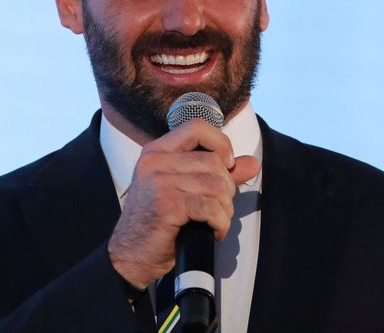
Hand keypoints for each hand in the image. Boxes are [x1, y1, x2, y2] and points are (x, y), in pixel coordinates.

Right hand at [107, 118, 259, 288]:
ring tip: (214, 221)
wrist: (131, 256)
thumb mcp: (185, 191)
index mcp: (157, 151)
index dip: (221, 144)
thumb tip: (252, 163)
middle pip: (214, 162)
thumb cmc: (158, 223)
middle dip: (226, 189)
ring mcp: (159, 182)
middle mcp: (155, 161)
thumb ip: (218, 174)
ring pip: (217, 185)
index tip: (226, 166)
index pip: (197, 127)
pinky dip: (220, 222)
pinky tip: (213, 231)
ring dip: (225, 209)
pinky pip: (211, 207)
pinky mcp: (167, 204)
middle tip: (216, 208)